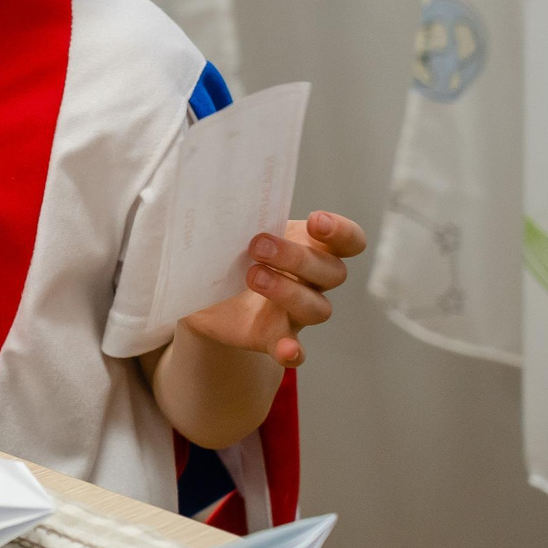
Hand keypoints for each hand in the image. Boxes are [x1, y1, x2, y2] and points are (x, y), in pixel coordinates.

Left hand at [179, 211, 367, 366]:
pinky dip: (293, 350)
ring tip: (252, 276)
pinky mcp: (274, 337)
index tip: (315, 222)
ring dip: (288, 291)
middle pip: (331, 271)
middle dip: (297, 256)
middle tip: (257, 244)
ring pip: (318, 307)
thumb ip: (227, 217)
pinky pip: (295, 349)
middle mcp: (310, 280)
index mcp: (307, 245)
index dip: (341, 232)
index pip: (348, 241)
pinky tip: (287, 350)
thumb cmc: (223, 252)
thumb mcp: (225, 231)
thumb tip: (199, 197)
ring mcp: (296, 312)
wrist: (200, 296)